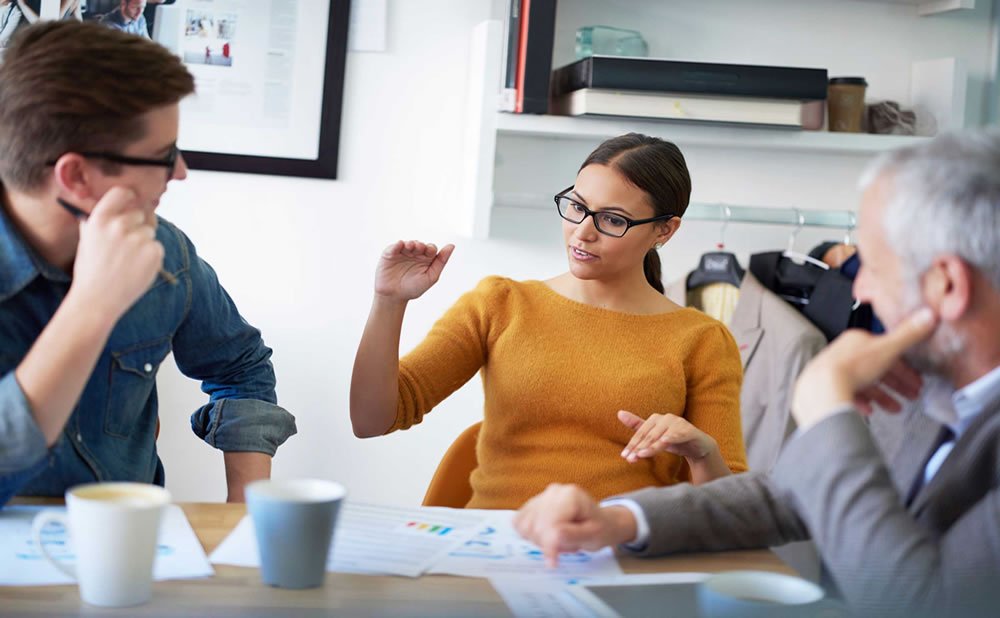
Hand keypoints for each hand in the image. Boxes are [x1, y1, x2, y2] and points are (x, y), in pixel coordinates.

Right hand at [69, 187, 162, 320]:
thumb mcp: (87, 240)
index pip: (122, 192)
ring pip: (150, 232)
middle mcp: (119, 225)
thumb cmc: (91, 271)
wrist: (97, 299)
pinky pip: (157, 247)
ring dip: (144, 243)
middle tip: (126, 246)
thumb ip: (98, 221)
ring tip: (128, 261)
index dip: (130, 197)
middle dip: (137, 226)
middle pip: (141, 214)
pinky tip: (136, 268)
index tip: (132, 201)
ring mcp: (138, 239)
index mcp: (100, 219)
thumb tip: (110, 205)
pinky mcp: (154, 252)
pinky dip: (151, 257)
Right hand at [374, 240, 454, 301]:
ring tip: (411, 246)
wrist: (394, 297)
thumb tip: (452, 245)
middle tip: (420, 248)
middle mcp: (414, 254)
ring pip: (408, 243)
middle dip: (420, 245)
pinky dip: (397, 244)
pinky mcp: (389, 254)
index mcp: (426, 259)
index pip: (431, 248)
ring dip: (410, 243)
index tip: (430, 253)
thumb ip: (441, 261)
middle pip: (420, 244)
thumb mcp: (431, 276)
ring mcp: (402, 253)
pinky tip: (401, 245)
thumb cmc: (414, 288)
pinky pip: (394, 246)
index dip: (431, 249)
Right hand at [513, 483, 636, 567]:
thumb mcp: (593, 536)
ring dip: (539, 540)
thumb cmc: (599, 529)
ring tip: (558, 540)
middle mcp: (554, 491)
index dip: (549, 545)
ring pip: (525, 525)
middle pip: (535, 525)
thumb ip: (572, 535)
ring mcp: (542, 496)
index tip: (553, 562)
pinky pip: (520, 523)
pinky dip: (529, 535)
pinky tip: (546, 536)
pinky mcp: (533, 504)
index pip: (549, 522)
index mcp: (571, 495)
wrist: (600, 522)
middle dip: (545, 543)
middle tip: (563, 548)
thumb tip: (552, 537)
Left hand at [618, 410, 717, 462]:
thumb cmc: (673, 439)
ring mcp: (678, 423)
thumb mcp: (655, 436)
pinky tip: (664, 442)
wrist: (698, 446)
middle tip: (630, 459)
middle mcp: (666, 418)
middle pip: (649, 436)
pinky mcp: (689, 430)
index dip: (632, 445)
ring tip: (641, 455)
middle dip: (639, 448)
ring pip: (661, 437)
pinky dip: (671, 438)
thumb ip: (638, 425)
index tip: (624, 456)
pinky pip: (677, 435)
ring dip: (651, 447)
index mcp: (656, 418)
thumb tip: (619, 413)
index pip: (641, 433)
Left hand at [791, 308, 937, 430]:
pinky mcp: (827, 389)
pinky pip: (848, 395)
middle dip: (896, 383)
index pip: (885, 351)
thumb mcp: (887, 348)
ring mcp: (834, 372)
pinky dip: (862, 402)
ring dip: (883, 396)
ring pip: (864, 383)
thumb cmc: (852, 368)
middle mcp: (843, 354)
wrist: (823, 390)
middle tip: (911, 394)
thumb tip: (927, 315)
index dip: (903, 366)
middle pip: (876, 368)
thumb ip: (908, 334)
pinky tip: (870, 409)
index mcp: (856, 341)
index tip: (915, 378)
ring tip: (896, 407)